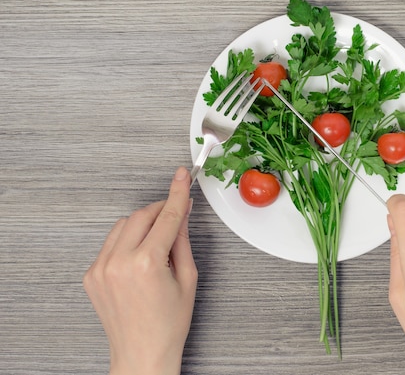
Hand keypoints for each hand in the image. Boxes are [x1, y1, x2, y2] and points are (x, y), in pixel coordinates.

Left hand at [83, 167, 197, 374]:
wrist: (142, 353)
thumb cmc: (168, 324)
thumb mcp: (188, 278)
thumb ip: (181, 240)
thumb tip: (181, 213)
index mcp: (147, 264)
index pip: (166, 218)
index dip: (177, 194)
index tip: (182, 177)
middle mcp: (119, 263)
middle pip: (141, 215)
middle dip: (160, 210)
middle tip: (176, 213)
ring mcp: (100, 268)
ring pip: (123, 225)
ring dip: (142, 224)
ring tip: (158, 244)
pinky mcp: (91, 274)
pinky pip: (111, 243)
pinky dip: (127, 241)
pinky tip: (140, 258)